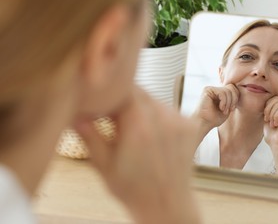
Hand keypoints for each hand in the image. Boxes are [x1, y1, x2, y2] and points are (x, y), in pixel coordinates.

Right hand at [74, 86, 199, 223]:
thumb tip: (74, 114)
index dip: (110, 93)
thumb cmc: (133, 189)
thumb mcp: (104, 165)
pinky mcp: (189, 125)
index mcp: (139, 124)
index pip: (123, 89)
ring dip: (141, 107)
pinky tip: (152, 134)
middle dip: (124, 99)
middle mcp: (162, 117)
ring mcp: (178, 120)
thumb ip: (89, 135)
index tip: (102, 103)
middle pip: (139, 92)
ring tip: (134, 130)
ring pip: (153, 100)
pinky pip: (168, 110)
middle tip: (114, 118)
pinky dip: (157, 116)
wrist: (167, 204)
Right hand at [192, 84, 239, 138]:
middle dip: (233, 99)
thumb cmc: (214, 119)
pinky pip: (222, 92)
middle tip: (229, 109)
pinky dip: (224, 102)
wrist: (204, 123)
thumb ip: (232, 99)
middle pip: (231, 87)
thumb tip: (239, 89)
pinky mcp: (207, 90)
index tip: (232, 109)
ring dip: (228, 103)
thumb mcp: (227, 108)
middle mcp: (215, 89)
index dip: (235, 98)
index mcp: (219, 93)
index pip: (233, 88)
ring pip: (228, 90)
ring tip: (224, 111)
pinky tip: (221, 108)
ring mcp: (211, 89)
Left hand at [263, 96, 277, 173]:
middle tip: (267, 120)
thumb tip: (267, 97)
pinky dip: (275, 117)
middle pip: (274, 99)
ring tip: (273, 124)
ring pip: (277, 104)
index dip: (266, 107)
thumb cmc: (272, 135)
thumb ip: (268, 108)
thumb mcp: (267, 119)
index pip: (273, 99)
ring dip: (271, 115)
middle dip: (268, 109)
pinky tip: (277, 125)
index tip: (265, 118)